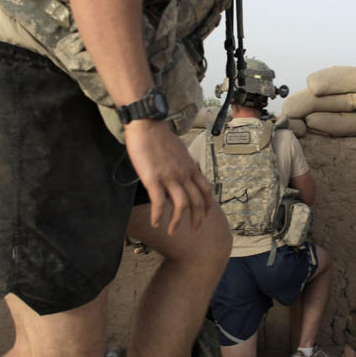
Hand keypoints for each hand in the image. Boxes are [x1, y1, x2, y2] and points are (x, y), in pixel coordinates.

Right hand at [124, 119, 212, 236]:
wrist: (147, 124)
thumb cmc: (160, 136)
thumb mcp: (180, 151)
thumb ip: (183, 165)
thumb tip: (183, 175)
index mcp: (191, 167)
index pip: (206, 190)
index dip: (208, 206)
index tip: (204, 216)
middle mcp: (184, 174)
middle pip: (197, 202)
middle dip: (197, 220)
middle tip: (193, 232)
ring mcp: (169, 177)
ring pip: (181, 206)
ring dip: (178, 222)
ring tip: (171, 232)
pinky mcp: (153, 178)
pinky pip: (159, 202)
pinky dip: (159, 215)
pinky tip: (155, 222)